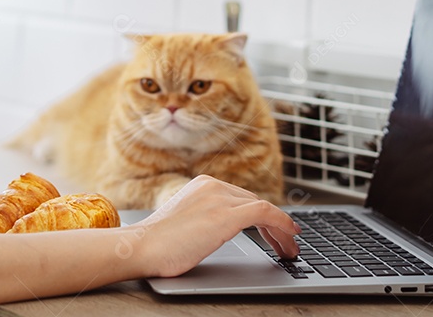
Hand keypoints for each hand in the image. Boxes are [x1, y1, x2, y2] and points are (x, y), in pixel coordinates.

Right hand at [131, 175, 299, 277]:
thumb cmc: (157, 244)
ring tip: (290, 248)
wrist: (142, 247)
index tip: (273, 231)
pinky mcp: (226, 214)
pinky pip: (266, 214)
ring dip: (281, 230)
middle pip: (254, 203)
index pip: (241, 198)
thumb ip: (204, 218)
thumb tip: (219, 232)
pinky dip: (282, 224)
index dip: (262, 216)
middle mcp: (213, 185)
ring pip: (264, 209)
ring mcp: (219, 198)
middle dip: (274, 225)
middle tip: (286, 244)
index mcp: (202, 184)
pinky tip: (290, 236)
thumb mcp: (185, 222)